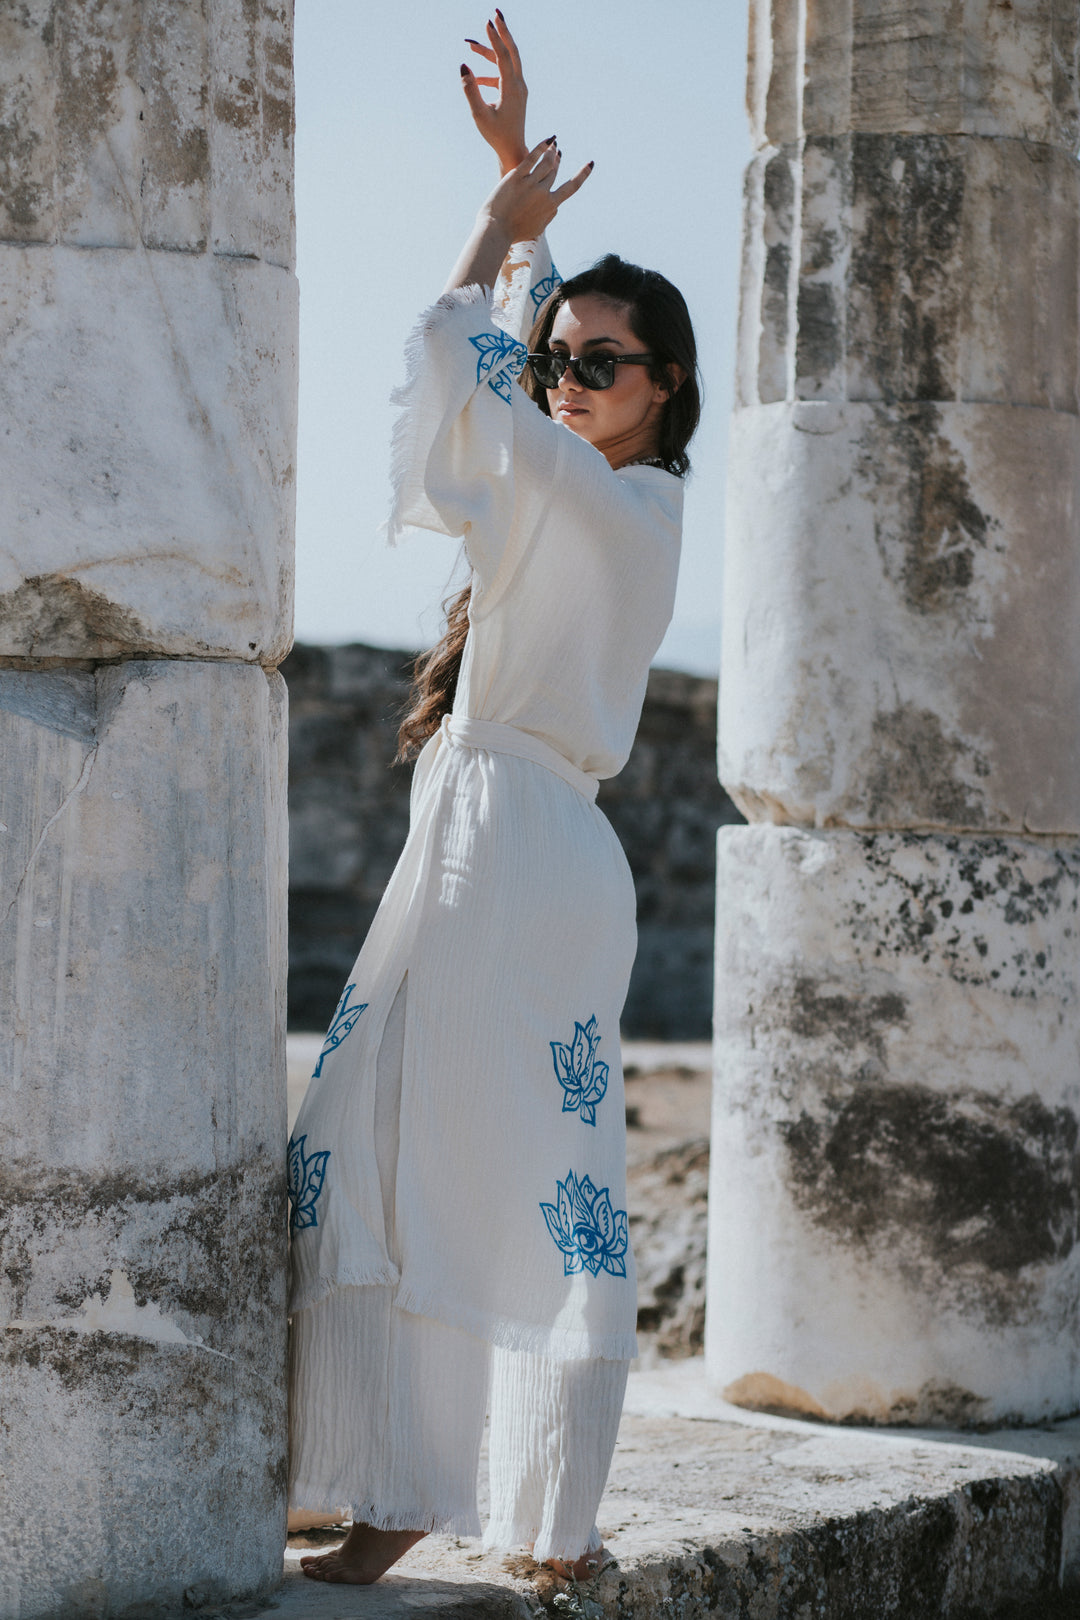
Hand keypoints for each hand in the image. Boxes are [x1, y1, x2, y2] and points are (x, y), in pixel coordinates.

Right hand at [460, 11, 528, 174]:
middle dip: (503, 32)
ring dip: (490, 52)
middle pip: (512, 51)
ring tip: (470, 44)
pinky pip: (502, 75)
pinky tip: (473, 77)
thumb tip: (463, 65)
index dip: (495, 39)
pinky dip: (489, 71)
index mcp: (512, 89)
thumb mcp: (479, 114)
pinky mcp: (515, 93)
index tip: (487, 22)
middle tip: (496, 13)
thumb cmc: (496, 135)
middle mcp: (519, 85)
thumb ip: (470, 90)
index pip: (504, 57)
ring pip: (506, 62)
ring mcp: (518, 88)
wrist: (513, 150)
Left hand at [482, 138, 592, 244]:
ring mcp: (530, 184)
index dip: (582, 175)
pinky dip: (541, 148)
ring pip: (546, 162)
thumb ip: (548, 216)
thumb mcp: (537, 229)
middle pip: (554, 171)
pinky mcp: (516, 177)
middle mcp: (543, 193)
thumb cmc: (514, 233)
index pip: (571, 187)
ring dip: (552, 151)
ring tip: (553, 144)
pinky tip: (547, 141)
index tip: (590, 165)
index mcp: (551, 205)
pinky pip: (532, 158)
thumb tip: (556, 206)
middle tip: (558, 152)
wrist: (496, 231)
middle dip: (558, 160)